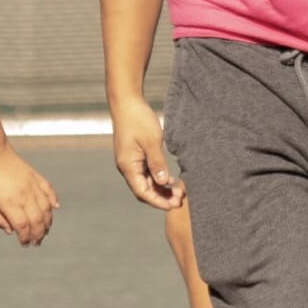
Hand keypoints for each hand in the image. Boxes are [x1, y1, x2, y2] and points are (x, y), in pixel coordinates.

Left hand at [0, 144, 59, 246]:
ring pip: (47, 209)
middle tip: (37, 242)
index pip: (23, 226)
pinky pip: (49, 191)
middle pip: (38, 221)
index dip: (25, 238)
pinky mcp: (36, 177)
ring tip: (44, 231)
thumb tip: (11, 231)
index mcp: (11, 204)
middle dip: (39, 235)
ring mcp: (33, 187)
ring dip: (48, 222)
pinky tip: (55, 208)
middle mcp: (25, 197)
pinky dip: (54, 200)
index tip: (24, 244)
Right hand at [111, 95, 182, 209]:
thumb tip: (163, 183)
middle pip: (143, 190)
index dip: (158, 201)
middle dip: (161, 197)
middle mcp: (126, 167)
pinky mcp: (134, 156)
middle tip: (181, 198)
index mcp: (128, 166)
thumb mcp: (151, 141)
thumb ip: (157, 163)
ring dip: (160, 189)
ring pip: (145, 183)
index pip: (143, 192)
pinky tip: (170, 180)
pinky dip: (157, 179)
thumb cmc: (138, 119)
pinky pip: (145, 173)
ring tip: (178, 190)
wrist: (126, 102)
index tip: (175, 205)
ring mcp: (129, 161)